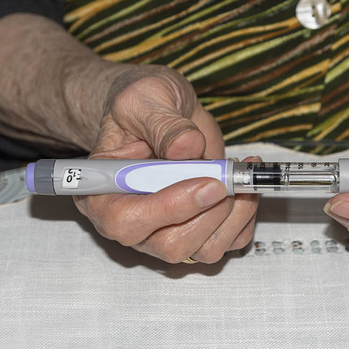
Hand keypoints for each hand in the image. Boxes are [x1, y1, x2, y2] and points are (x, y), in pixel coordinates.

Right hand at [74, 66, 257, 263]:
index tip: (206, 182)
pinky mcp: (200, 228)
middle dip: (209, 212)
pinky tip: (243, 182)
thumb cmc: (142, 106)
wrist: (162, 109)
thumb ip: (162, 122)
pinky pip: (229, 240)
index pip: (125, 221)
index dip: (168, 208)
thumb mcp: (144, 98)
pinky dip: (246, 215)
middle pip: (171, 245)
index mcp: (103, 192)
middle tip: (226, 177)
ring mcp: (168, 229)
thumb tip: (187, 147)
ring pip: (205, 249)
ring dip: (232, 213)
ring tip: (236, 172)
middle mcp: (134, 220)